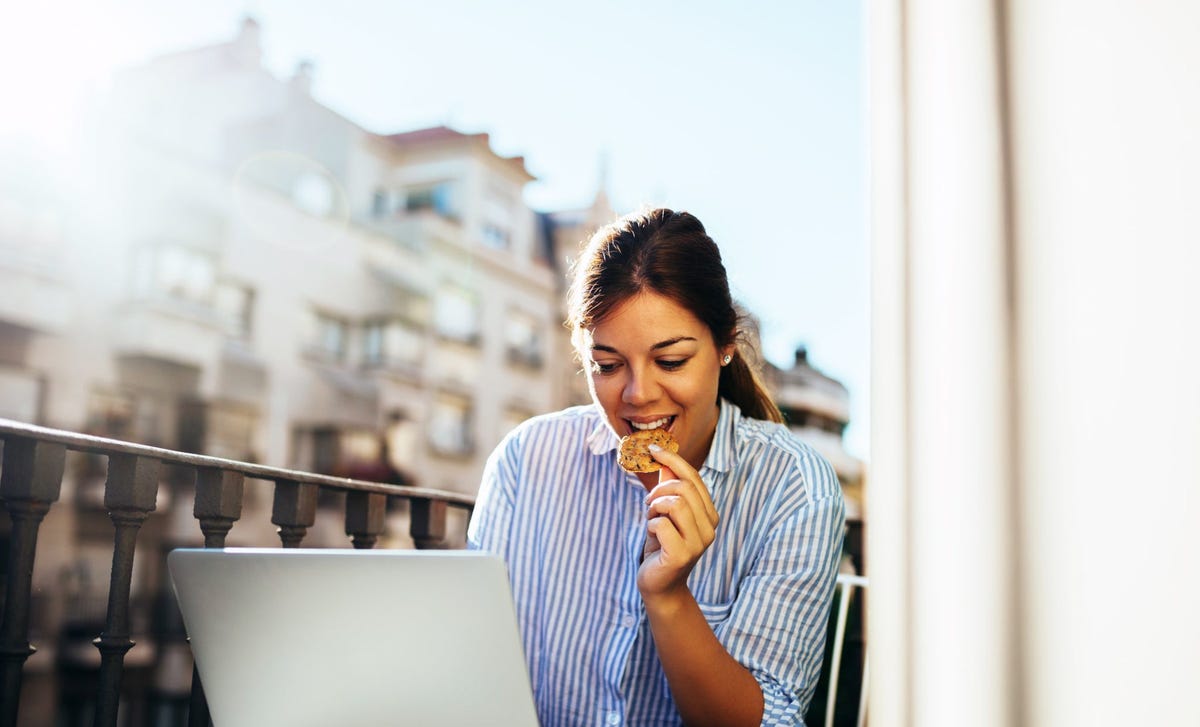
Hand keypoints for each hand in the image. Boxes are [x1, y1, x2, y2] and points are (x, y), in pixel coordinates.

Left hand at [638, 444, 719, 599]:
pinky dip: (650, 525)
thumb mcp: (664, 513)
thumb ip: (668, 488)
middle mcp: (710, 527)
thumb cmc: (661, 546)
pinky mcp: (683, 554)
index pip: (693, 478)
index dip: (672, 459)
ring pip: (674, 504)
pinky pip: (661, 524)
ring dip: (654, 508)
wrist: (659, 585)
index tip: (652, 448)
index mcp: (709, 514)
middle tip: (648, 504)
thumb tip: (665, 461)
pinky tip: (652, 537)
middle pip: (683, 488)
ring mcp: (698, 542)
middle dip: (659, 490)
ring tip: (651, 520)